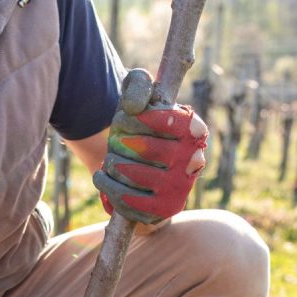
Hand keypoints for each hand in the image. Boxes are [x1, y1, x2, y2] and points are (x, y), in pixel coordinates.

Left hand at [94, 102, 207, 223]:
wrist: (142, 174)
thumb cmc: (141, 130)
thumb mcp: (141, 99)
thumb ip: (138, 85)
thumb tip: (134, 107)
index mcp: (194, 129)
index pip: (164, 120)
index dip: (134, 119)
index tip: (120, 119)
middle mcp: (193, 160)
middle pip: (145, 148)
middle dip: (119, 142)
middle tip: (114, 142)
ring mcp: (179, 188)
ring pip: (132, 174)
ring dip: (111, 164)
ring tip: (109, 160)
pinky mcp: (162, 210)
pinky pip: (127, 199)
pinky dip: (107, 186)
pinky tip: (102, 177)